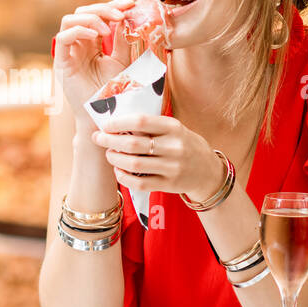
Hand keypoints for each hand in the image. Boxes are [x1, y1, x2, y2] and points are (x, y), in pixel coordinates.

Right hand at [52, 0, 135, 129]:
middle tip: (121, 14)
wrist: (105, 116)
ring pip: (69, 20)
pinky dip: (79, 31)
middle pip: (82, 12)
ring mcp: (68, 53)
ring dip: (91, 18)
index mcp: (91, 42)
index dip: (111, 6)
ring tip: (108, 29)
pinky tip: (97, 37)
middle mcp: (78, 45)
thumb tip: (126, 16)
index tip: (129, 5)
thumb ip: (122, 39)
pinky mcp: (61, 64)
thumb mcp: (122, 60)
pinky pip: (63, 38)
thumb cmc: (113, 92)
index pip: (96, 15)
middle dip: (103, 9)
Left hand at [91, 113, 225, 200]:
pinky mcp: (169, 185)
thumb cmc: (184, 144)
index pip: (140, 121)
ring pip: (134, 164)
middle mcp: (174, 147)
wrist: (208, 171)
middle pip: (133, 144)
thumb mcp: (174, 129)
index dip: (118, 122)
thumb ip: (151, 126)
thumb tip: (117, 123)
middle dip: (110, 141)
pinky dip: (123, 177)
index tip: (106, 125)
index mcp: (174, 127)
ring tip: (109, 154)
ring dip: (115, 159)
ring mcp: (172, 167)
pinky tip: (118, 171)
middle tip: (99, 138)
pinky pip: (139, 183)